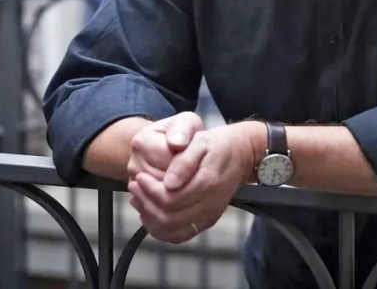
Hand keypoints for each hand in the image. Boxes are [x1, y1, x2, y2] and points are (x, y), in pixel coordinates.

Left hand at [128, 121, 261, 243]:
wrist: (241, 153)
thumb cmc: (219, 144)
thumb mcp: (200, 140)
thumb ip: (183, 161)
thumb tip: (168, 183)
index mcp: (207, 183)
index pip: (170, 198)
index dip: (150, 190)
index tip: (139, 177)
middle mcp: (210, 204)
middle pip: (169, 217)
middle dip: (146, 202)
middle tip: (135, 186)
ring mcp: (209, 215)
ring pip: (171, 230)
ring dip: (150, 217)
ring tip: (138, 197)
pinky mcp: (206, 220)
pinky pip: (179, 235)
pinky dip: (160, 228)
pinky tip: (150, 212)